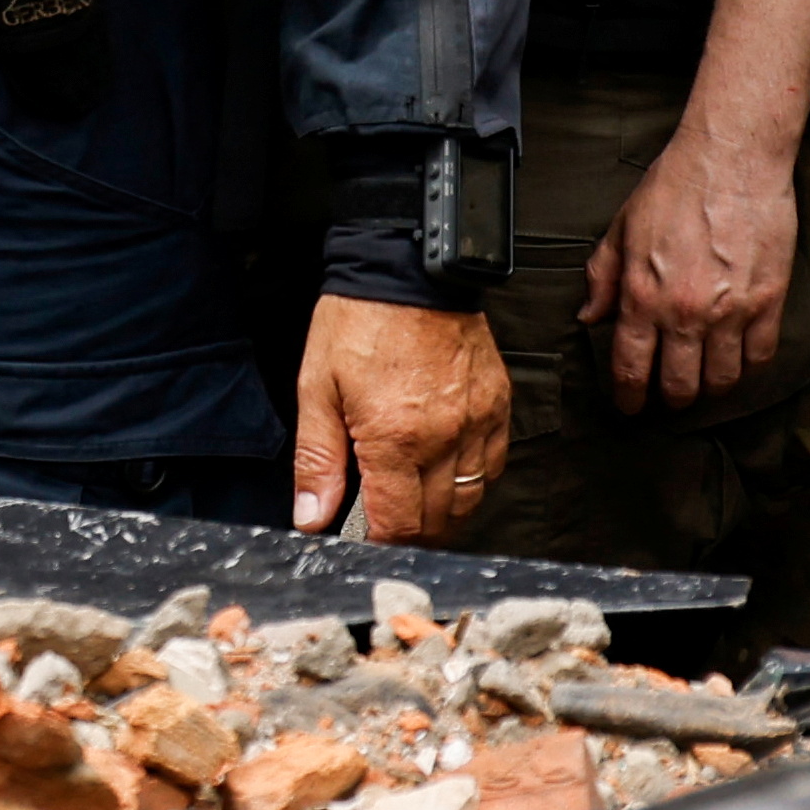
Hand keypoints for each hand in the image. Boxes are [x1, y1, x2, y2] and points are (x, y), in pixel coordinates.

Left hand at [292, 294, 510, 541]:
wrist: (407, 266)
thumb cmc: (358, 322)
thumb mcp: (317, 388)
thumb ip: (317, 460)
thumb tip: (312, 518)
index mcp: (394, 439)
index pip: (398, 524)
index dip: (380, 543)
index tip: (366, 540)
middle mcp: (443, 437)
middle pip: (437, 520)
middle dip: (411, 534)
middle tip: (387, 524)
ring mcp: (477, 421)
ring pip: (470, 499)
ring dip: (444, 514)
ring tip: (416, 504)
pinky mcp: (497, 403)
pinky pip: (493, 464)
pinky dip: (472, 480)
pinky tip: (448, 471)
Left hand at [589, 123, 798, 413]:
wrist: (732, 158)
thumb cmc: (675, 185)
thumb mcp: (623, 228)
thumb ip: (604, 277)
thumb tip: (590, 316)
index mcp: (643, 297)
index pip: (632, 368)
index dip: (629, 397)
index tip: (630, 407)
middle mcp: (685, 313)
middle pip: (681, 385)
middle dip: (672, 398)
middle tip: (670, 395)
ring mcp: (731, 311)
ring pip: (722, 379)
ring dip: (711, 386)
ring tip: (705, 378)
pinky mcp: (768, 301)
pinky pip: (760, 355)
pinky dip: (748, 365)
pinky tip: (739, 358)